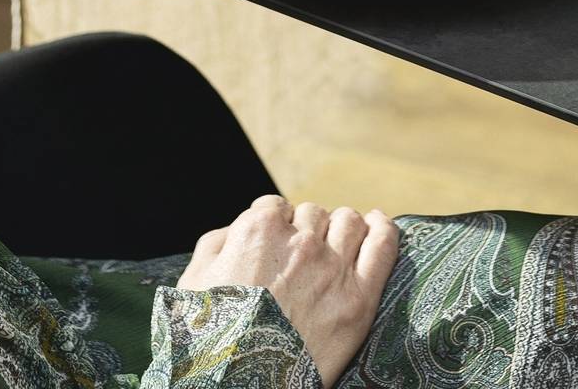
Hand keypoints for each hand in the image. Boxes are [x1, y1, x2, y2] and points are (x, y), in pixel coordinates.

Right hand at [180, 194, 398, 381]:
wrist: (237, 385)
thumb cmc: (208, 338)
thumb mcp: (194, 282)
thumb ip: (218, 243)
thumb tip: (238, 231)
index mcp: (258, 231)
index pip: (275, 207)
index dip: (274, 226)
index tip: (273, 248)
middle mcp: (300, 243)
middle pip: (313, 214)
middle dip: (306, 230)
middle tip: (299, 259)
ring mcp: (333, 270)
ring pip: (349, 222)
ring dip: (341, 228)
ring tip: (336, 244)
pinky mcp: (359, 300)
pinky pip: (383, 246)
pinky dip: (383, 228)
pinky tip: (378, 223)